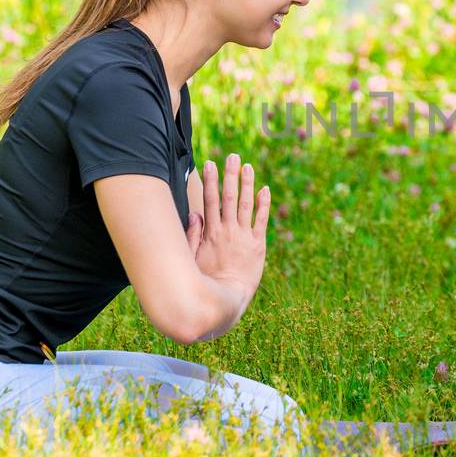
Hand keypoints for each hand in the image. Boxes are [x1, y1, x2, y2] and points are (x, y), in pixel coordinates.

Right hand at [185, 153, 269, 297]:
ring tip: (248, 166)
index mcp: (210, 233)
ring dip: (247, 183)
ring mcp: (244, 237)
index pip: (209, 200)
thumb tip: (194, 213)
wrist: (226, 300)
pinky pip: (262, 221)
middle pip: (228, 196)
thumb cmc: (205, 283)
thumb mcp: (190, 259)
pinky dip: (264, 204)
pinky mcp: (258, 245)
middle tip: (232, 156)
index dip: (210, 180)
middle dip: (230, 174)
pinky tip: (265, 189)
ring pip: (246, 204)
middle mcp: (228, 231)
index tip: (209, 163)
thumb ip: (192, 236)